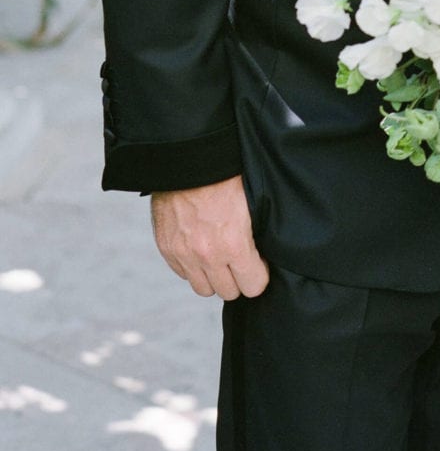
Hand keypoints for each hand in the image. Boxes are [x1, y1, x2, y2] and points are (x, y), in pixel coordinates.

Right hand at [150, 175, 269, 300]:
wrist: (189, 158)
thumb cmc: (227, 175)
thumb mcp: (252, 203)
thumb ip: (254, 236)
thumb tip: (261, 255)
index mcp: (234, 243)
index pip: (253, 286)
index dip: (259, 275)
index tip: (259, 264)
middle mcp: (207, 255)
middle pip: (229, 292)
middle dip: (238, 278)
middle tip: (240, 260)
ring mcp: (184, 254)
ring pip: (205, 289)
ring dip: (214, 277)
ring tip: (220, 257)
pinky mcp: (167, 249)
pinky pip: (184, 274)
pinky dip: (193, 266)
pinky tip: (200, 248)